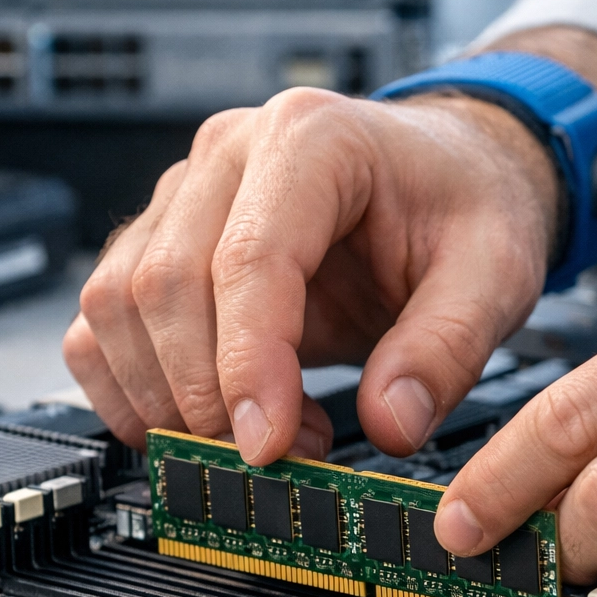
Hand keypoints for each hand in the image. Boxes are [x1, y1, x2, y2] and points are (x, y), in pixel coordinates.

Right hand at [62, 87, 558, 462]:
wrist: (446, 174)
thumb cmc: (464, 203)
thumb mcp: (495, 272)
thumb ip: (447, 348)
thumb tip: (390, 423)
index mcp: (311, 139)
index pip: (247, 258)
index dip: (248, 364)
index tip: (268, 443)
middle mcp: (229, 155)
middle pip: (164, 285)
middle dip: (205, 396)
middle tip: (276, 457)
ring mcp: (183, 196)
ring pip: (116, 306)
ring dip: (169, 399)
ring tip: (266, 437)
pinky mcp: (159, 241)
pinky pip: (101, 321)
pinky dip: (131, 389)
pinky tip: (202, 425)